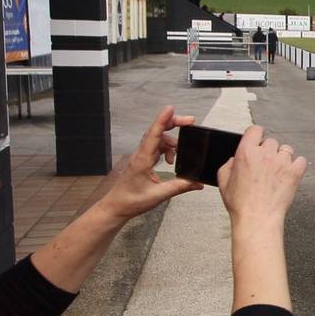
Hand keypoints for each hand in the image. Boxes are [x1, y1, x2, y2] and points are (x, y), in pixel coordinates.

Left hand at [95, 105, 202, 220]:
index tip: (171, 108)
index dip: (163, 120)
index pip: (153, 134)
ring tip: (180, 153)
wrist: (117, 207)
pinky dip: (167, 149)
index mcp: (143, 159)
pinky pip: (157, 148)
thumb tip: (198, 183)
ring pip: (158, 139)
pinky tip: (171, 160)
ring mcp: (141, 156)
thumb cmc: (132, 201)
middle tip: (190, 122)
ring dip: (172, 141)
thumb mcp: (159, 195)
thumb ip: (180, 187)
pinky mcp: (143, 161)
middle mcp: (141, 154)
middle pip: (157, 131)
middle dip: (174, 124)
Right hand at [217, 125, 307, 226]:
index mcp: (246, 152)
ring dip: (282, 158)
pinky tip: (289, 174)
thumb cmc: (241, 204)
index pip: (255, 130)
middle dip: (269, 152)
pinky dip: (297, 166)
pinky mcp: (294, 172)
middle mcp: (265, 154)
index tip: (258, 142)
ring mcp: (281, 162)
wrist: (257, 219)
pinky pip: (300, 160)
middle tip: (265, 166)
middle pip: (271, 141)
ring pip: (286, 150)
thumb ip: (228, 165)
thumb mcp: (224, 182)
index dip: (257, 136)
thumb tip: (234, 160)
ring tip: (277, 172)